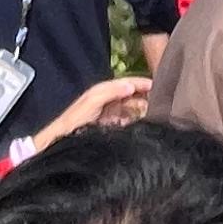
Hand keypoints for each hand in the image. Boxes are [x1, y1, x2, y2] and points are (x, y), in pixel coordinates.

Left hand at [34, 73, 151, 146]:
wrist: (62, 140)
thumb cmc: (74, 120)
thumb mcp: (93, 101)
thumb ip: (111, 91)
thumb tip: (130, 86)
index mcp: (103, 91)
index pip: (127, 83)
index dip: (141, 83)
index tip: (156, 86)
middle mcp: (108, 101)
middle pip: (131, 95)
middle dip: (145, 96)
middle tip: (159, 101)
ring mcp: (110, 114)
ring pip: (131, 109)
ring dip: (142, 110)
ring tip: (154, 113)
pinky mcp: (110, 127)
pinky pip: (127, 121)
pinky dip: (135, 121)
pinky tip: (140, 124)